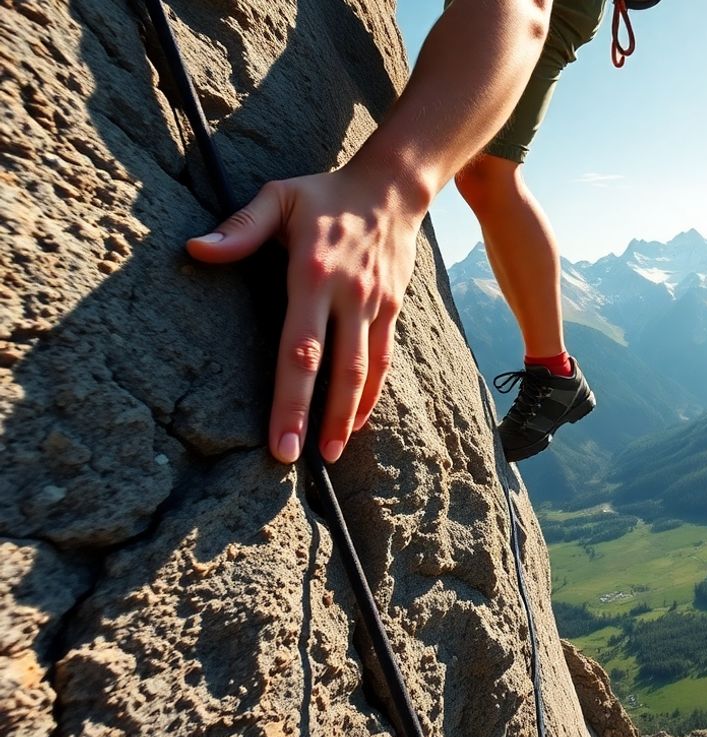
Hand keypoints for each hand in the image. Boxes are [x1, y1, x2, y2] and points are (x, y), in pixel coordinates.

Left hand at [186, 166, 421, 463]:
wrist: (391, 187)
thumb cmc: (324, 194)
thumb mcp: (278, 197)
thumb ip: (241, 228)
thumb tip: (196, 249)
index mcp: (313, 275)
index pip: (300, 350)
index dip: (291, 400)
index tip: (282, 440)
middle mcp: (347, 296)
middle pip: (336, 370)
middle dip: (321, 420)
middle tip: (303, 461)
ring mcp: (375, 305)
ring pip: (364, 371)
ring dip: (349, 415)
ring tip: (333, 452)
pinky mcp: (392, 308)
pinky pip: (382, 358)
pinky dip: (371, 392)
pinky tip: (356, 419)